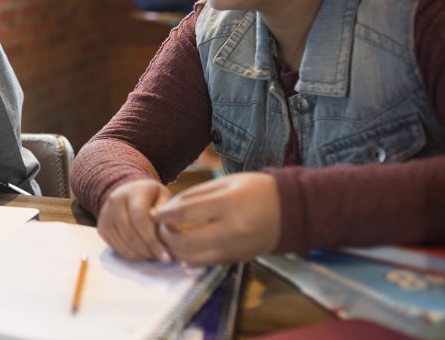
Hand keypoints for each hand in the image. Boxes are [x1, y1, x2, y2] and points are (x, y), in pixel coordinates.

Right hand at [97, 179, 174, 262]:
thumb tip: (170, 230)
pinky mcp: (102, 227)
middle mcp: (115, 201)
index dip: (153, 240)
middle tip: (164, 260)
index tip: (168, 256)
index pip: (140, 219)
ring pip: (123, 244)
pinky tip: (143, 253)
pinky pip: (117, 248)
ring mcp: (105, 215)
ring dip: (141, 256)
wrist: (128, 192)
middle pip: (130, 234)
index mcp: (133, 192)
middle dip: (149, 251)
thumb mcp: (163, 196)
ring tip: (155, 257)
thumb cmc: (151, 197)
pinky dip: (132, 255)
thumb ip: (166, 212)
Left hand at [152, 172, 279, 264]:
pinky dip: (190, 255)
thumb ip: (194, 196)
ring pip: (192, 258)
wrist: (290, 210)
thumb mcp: (225, 182)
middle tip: (161, 226)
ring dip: (175, 249)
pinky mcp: (237, 260)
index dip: (164, 214)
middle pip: (184, 242)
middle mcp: (232, 231)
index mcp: (229, 205)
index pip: (185, 214)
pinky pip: (205, 262)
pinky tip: (186, 243)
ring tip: (171, 235)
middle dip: (165, 236)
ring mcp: (236, 249)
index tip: (154, 212)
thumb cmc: (256, 190)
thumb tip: (165, 209)